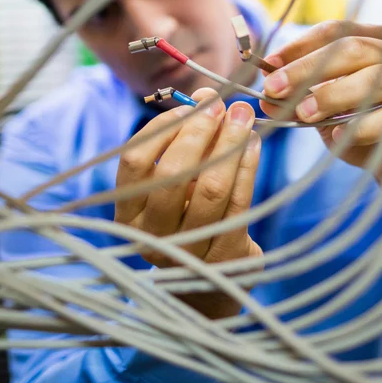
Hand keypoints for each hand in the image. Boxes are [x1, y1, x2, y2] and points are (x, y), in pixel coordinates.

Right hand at [115, 88, 261, 318]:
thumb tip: (205, 95)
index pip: (134, 161)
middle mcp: (150, 237)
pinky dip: (248, 165)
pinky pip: (239, 201)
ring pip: (210, 187)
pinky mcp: (225, 256)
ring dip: (230, 143)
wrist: (208, 287)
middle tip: (222, 104)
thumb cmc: (186, 220)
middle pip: (173, 174)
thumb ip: (183, 141)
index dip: (163, 127)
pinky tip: (254, 143)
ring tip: (243, 116)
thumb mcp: (174, 187)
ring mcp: (188, 252)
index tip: (189, 105)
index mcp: (127, 215)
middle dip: (200, 131)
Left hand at [258, 21, 381, 242]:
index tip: (268, 66)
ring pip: (377, 78)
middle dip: (309, 69)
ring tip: (303, 113)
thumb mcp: (326, 112)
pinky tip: (339, 134)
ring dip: (335, 94)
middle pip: (353, 50)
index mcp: (377, 40)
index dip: (300, 46)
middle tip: (275, 89)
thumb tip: (265, 96)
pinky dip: (366, 125)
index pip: (336, 31)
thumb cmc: (365, 129)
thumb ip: (300, 99)